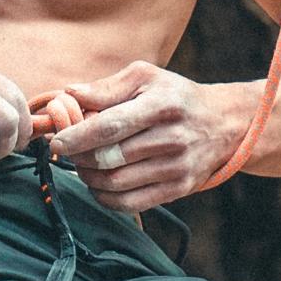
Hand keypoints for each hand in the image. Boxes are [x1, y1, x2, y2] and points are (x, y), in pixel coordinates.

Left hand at [45, 62, 241, 214]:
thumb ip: (106, 87)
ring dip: (89, 177)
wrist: (223, 124)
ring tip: (83, 164)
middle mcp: (173, 138)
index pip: (111, 126)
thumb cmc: (174, 97)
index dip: (78, 137)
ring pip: (116, 183)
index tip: (56, 142)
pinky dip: (105, 197)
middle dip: (80, 157)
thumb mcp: (146, 77)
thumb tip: (70, 95)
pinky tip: (99, 183)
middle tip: (69, 151)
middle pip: (110, 157)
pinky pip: (130, 203)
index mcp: (162, 105)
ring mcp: (177, 167)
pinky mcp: (178, 189)